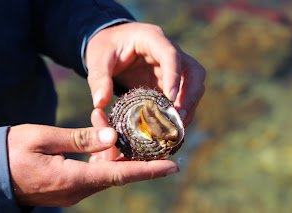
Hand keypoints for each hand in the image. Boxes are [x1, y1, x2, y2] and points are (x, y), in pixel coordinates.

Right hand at [7, 124, 178, 206]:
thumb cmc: (12, 153)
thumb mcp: (42, 139)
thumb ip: (79, 138)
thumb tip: (112, 137)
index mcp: (73, 179)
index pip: (120, 175)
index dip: (149, 171)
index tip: (172, 167)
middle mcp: (80, 189)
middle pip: (118, 170)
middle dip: (128, 147)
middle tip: (124, 123)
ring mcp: (77, 188)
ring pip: (108, 168)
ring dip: (113, 147)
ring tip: (103, 120)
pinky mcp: (74, 183)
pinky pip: (97, 168)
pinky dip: (102, 153)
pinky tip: (98, 135)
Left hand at [86, 22, 205, 125]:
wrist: (112, 44)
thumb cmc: (106, 47)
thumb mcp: (97, 58)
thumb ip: (98, 78)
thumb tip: (100, 103)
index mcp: (152, 38)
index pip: (171, 54)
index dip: (174, 75)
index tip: (171, 98)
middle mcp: (168, 52)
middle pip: (194, 72)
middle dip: (190, 95)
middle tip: (179, 117)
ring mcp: (172, 68)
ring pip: (193, 85)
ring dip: (188, 106)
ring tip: (176, 127)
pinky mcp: (169, 82)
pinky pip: (182, 96)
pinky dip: (180, 111)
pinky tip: (172, 126)